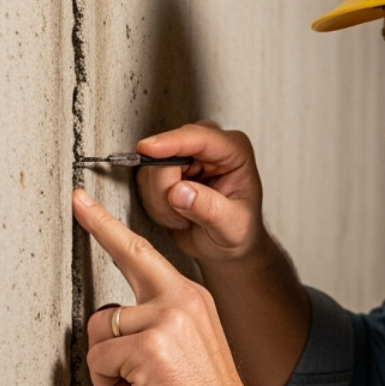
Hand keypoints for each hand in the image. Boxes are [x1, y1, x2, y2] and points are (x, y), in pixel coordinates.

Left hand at [72, 189, 247, 385]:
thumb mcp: (187, 349)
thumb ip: (156, 325)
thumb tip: (114, 325)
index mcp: (192, 300)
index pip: (146, 253)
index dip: (109, 227)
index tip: (85, 202)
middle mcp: (181, 301)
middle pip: (124, 265)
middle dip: (98, 225)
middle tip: (77, 200)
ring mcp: (165, 321)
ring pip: (101, 330)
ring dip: (109, 366)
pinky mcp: (147, 348)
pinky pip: (99, 361)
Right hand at [133, 121, 264, 265]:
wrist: (226, 247)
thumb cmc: (239, 233)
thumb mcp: (232, 227)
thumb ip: (209, 209)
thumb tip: (179, 192)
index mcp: (234, 152)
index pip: (200, 138)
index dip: (172, 143)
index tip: (149, 149)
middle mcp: (209, 149)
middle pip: (168, 152)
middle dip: (166, 187)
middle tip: (182, 215)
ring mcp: (185, 158)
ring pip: (151, 167)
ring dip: (160, 201)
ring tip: (184, 217)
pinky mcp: (167, 170)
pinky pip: (145, 180)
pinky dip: (154, 204)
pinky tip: (174, 215)